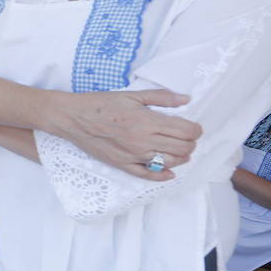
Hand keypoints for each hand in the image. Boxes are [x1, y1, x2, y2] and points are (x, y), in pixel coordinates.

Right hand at [46, 89, 201, 180]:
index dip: (196, 130)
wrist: (74, 118)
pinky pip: (147, 175)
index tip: (194, 127)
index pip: (185, 131)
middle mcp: (142, 140)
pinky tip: (169, 172)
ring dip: (181, 158)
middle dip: (191, 143)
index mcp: (147, 121)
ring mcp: (133, 155)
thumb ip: (161, 97)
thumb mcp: (132, 95)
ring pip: (169, 163)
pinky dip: (162, 176)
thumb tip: (186, 99)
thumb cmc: (102, 103)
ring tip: (181, 151)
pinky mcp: (122, 165)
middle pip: (182, 148)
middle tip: (188, 138)